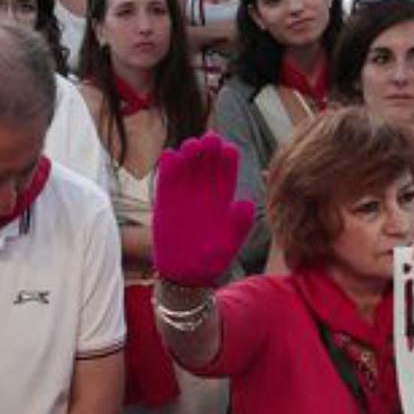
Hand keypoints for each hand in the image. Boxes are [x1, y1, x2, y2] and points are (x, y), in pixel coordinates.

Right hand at [152, 134, 255, 285]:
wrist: (186, 274)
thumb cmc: (212, 259)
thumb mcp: (230, 242)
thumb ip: (239, 223)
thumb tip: (247, 203)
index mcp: (223, 200)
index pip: (227, 173)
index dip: (228, 160)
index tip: (229, 149)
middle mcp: (204, 193)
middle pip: (207, 165)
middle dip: (209, 151)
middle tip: (210, 139)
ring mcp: (184, 196)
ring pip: (187, 168)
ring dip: (189, 155)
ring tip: (191, 145)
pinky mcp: (165, 201)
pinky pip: (166, 180)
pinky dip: (167, 168)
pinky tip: (170, 155)